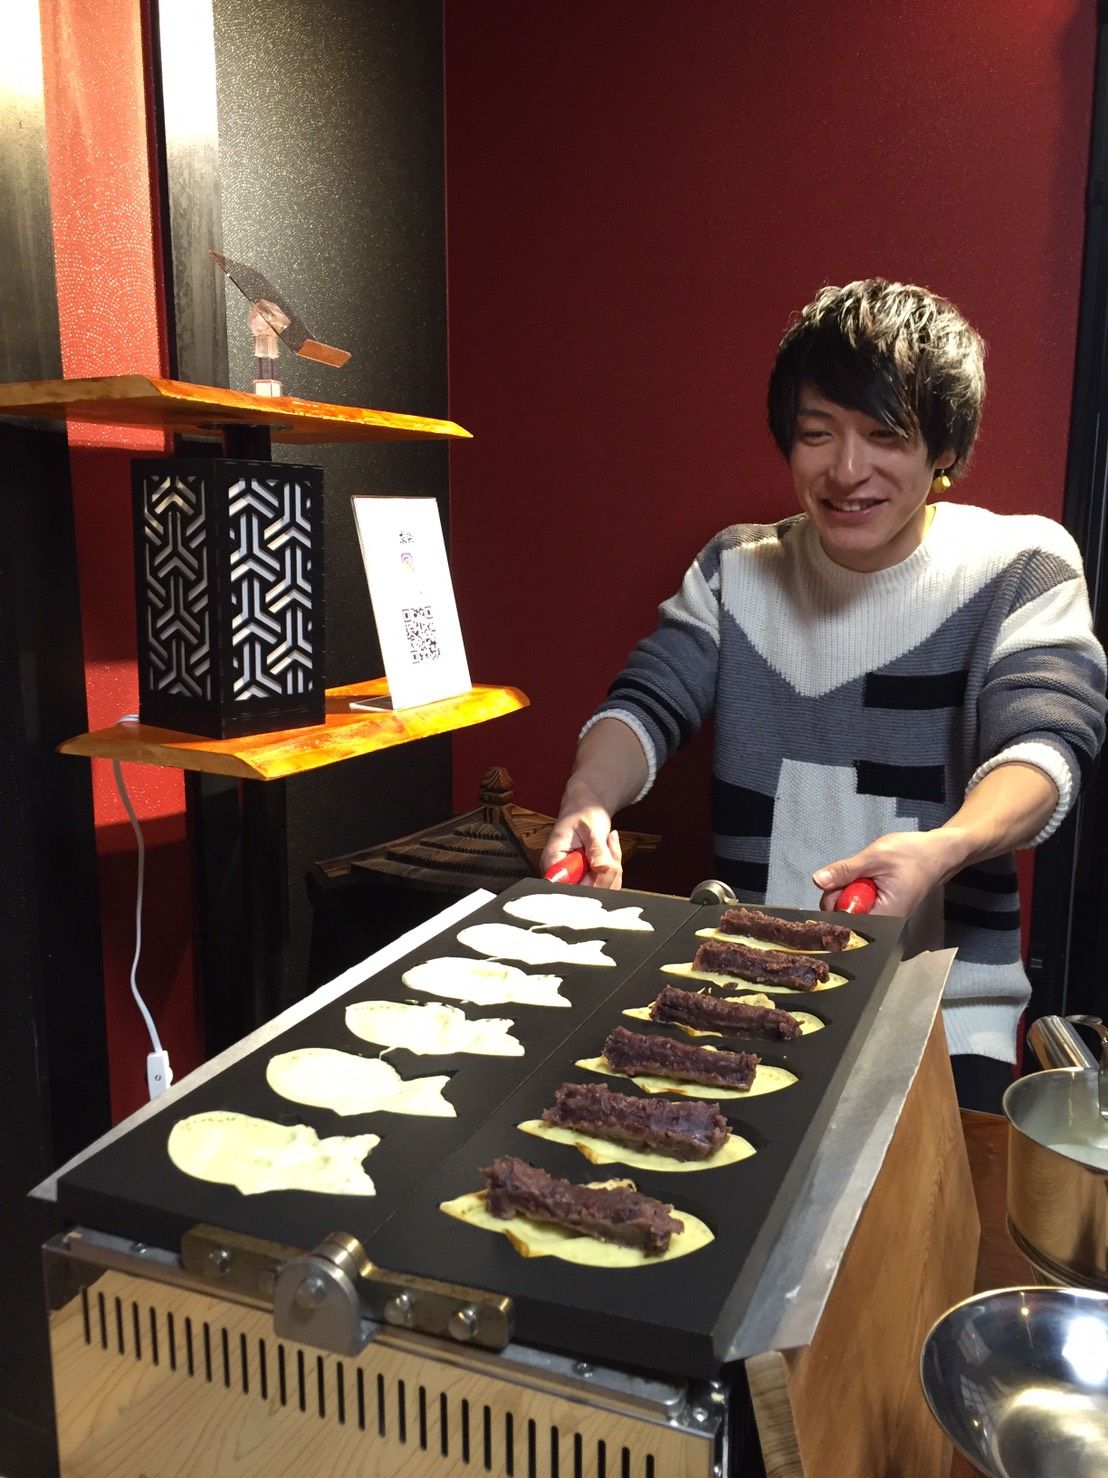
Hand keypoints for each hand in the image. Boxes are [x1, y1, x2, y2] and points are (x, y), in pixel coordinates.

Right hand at [541, 806, 622, 888]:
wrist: (586, 810)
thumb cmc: (583, 813)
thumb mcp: (592, 827)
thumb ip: (597, 848)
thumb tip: (601, 867)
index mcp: (554, 860)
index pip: (567, 886)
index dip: (588, 883)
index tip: (600, 866)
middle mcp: (562, 874)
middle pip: (587, 892)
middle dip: (607, 872)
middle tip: (608, 848)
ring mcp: (575, 879)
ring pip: (601, 890)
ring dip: (613, 869)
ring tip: (608, 845)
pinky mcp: (587, 880)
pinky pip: (606, 886)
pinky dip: (615, 870)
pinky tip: (610, 853)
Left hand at [812, 830, 958, 916]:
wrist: (937, 853)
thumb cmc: (913, 854)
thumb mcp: (876, 857)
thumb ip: (846, 870)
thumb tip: (818, 880)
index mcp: (884, 916)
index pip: (845, 922)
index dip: (834, 904)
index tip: (836, 885)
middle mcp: (883, 922)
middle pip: (843, 916)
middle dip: (840, 893)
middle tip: (857, 873)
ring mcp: (881, 916)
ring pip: (848, 908)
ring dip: (848, 889)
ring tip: (867, 874)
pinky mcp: (879, 909)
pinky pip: (857, 903)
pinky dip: (856, 889)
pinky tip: (868, 879)